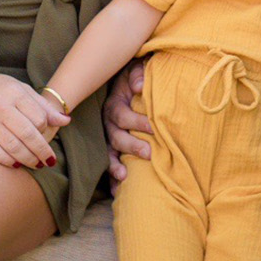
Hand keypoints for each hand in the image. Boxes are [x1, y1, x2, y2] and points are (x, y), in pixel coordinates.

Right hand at [0, 72, 67, 169]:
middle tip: (48, 161)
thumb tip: (66, 121)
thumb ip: (42, 105)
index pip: (38, 119)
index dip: (45, 132)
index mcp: (15, 94)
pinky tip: (15, 164)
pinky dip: (6, 159)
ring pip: (12, 145)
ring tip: (35, 165)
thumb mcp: (19, 89)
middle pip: (28, 135)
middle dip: (41, 151)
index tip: (46, 138)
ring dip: (27, 158)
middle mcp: (1, 107)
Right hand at [102, 60, 152, 184]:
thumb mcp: (136, 69)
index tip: (154, 126)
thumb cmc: (136, 77)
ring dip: (115, 165)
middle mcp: (107, 122)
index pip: (122, 115)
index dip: (136, 121)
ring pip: (108, 153)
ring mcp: (108, 136)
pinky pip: (108, 163)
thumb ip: (138, 75)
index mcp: (114, 103)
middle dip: (131, 145)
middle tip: (149, 152)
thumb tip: (140, 85)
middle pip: (115, 136)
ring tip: (125, 176)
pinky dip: (111, 177)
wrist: (126, 82)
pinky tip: (117, 191)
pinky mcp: (111, 148)